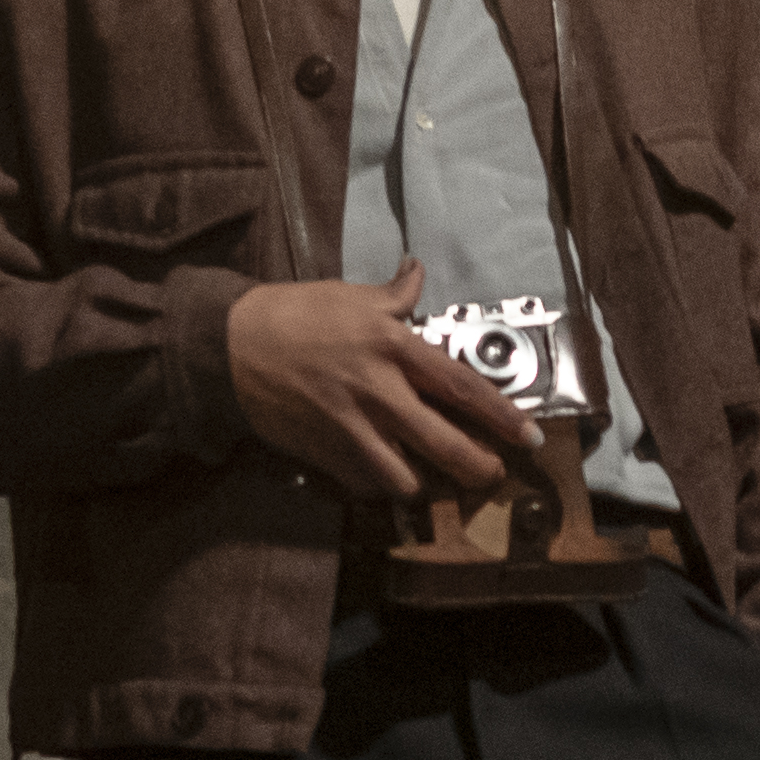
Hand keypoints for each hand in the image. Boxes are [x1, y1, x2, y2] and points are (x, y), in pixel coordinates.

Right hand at [227, 260, 542, 500]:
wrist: (231, 346)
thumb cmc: (292, 316)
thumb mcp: (350, 296)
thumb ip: (394, 295)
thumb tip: (416, 273)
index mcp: (395, 349)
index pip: (463, 388)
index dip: (502, 417)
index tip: (528, 436)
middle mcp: (380, 392)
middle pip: (446, 445)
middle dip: (478, 468)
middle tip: (491, 474)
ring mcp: (353, 428)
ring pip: (407, 478)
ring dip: (426, 484)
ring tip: (433, 479)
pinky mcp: (326, 453)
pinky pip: (366, 484)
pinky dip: (380, 486)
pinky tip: (385, 477)